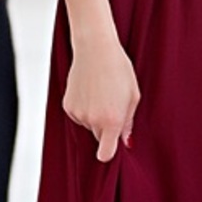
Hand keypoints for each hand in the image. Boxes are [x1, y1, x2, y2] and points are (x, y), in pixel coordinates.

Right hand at [64, 37, 140, 162]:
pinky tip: (89, 90)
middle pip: (99, 136)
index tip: (111, 146)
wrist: (95, 48)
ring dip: (94, 115)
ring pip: (88, 124)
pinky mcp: (68, 105)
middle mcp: (93, 120)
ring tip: (100, 92)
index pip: (105, 153)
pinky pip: (78, 115)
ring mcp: (78, 113)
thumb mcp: (133, 95)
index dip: (108, 151)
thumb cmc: (118, 68)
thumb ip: (129, 122)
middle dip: (105, 127)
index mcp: (112, 120)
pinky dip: (83, 107)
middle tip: (112, 104)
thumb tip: (126, 141)